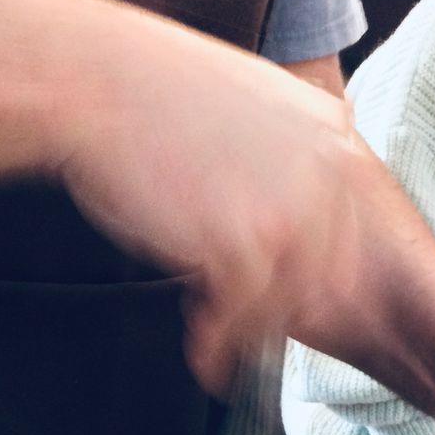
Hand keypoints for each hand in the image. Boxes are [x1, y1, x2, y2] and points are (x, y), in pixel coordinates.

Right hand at [51, 4, 363, 393]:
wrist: (92, 81)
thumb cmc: (144, 96)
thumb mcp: (244, 107)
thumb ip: (281, 155)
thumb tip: (281, 217)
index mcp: (329, 128)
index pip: (341, 226)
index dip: (302, 268)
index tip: (268, 289)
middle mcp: (327, 167)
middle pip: (324, 273)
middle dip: (279, 306)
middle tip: (235, 320)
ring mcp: (294, 208)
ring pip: (287, 302)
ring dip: (249, 332)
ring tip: (210, 342)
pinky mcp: (249, 244)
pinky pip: (246, 319)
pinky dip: (221, 347)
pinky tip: (201, 353)